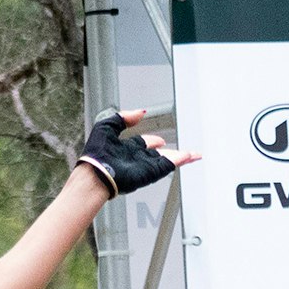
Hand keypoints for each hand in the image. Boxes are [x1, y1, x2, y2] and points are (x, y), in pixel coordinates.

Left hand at [76, 108, 198, 197]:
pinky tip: (188, 157)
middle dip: (173, 153)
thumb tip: (140, 112)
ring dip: (181, 157)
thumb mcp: (107, 126)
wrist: (93, 175)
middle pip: (160, 155)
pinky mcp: (148, 174)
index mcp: (126, 150)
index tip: (160, 140)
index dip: (153, 141)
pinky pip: (165, 167)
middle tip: (186, 153)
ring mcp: (143, 168)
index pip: (144, 144)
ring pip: (166, 161)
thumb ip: (124, 117)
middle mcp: (136, 160)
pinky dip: (178, 161)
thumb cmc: (94, 155)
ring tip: (194, 155)